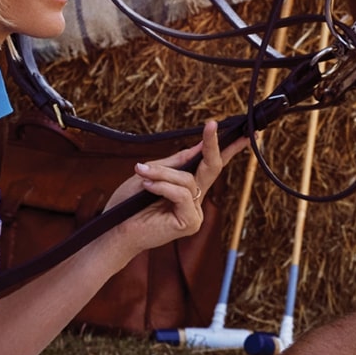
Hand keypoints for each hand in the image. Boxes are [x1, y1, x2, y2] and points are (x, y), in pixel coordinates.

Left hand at [104, 120, 242, 252]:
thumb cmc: (129, 204)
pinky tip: (147, 187)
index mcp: (187, 188)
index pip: (210, 165)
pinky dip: (163, 187)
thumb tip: (198, 147)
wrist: (115, 229)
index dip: (226, 148)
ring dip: (163, 173)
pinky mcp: (190, 222)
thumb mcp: (151, 175)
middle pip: (212, 167)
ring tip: (142, 173)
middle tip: (212, 125)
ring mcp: (195, 213)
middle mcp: (195, 200)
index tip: (240, 131)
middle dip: (212, 145)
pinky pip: (182, 195)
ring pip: (187, 180)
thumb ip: (175, 163)